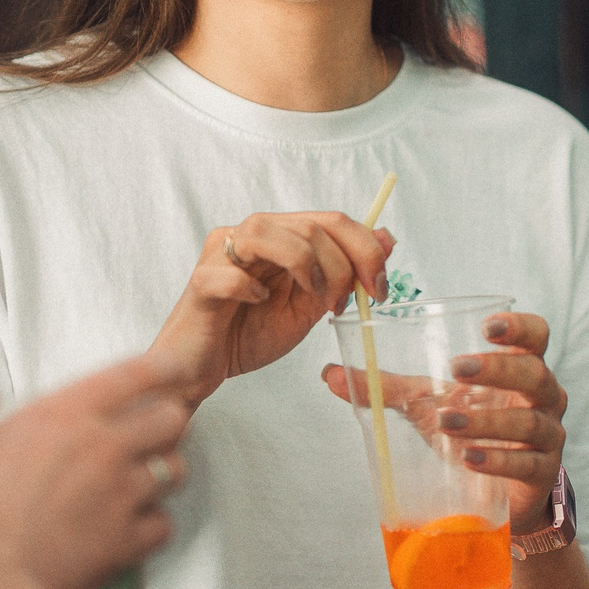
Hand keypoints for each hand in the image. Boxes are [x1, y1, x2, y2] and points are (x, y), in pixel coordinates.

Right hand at [0, 351, 191, 588]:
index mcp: (63, 416)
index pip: (134, 374)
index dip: (162, 367)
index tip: (173, 368)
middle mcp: (104, 447)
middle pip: (172, 418)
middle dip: (166, 424)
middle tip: (152, 434)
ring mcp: (123, 494)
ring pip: (176, 470)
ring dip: (163, 474)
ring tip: (142, 483)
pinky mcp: (129, 539)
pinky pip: (163, 524)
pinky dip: (152, 527)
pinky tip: (130, 530)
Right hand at [153, 212, 395, 403]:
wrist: (203, 368)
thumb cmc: (249, 334)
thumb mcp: (309, 306)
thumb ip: (343, 273)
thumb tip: (387, 237)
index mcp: (280, 237)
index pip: (331, 220)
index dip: (366, 250)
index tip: (381, 290)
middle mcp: (250, 235)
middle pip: (309, 226)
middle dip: (341, 267)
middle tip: (341, 305)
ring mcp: (220, 254)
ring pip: (267, 233)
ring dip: (303, 267)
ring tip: (310, 299)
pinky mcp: (201, 283)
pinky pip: (229, 273)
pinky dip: (249, 289)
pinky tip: (257, 304)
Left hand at [325, 312, 567, 531]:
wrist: (497, 492)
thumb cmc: (470, 431)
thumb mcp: (428, 402)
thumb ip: (386, 386)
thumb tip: (329, 373)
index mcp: (521, 367)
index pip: (537, 335)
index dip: (519, 326)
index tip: (487, 325)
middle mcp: (543, 396)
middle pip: (533, 373)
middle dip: (496, 369)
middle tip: (455, 370)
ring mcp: (547, 435)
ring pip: (528, 421)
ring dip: (487, 419)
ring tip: (449, 422)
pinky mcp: (542, 473)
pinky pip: (527, 463)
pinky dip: (498, 460)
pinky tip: (469, 459)